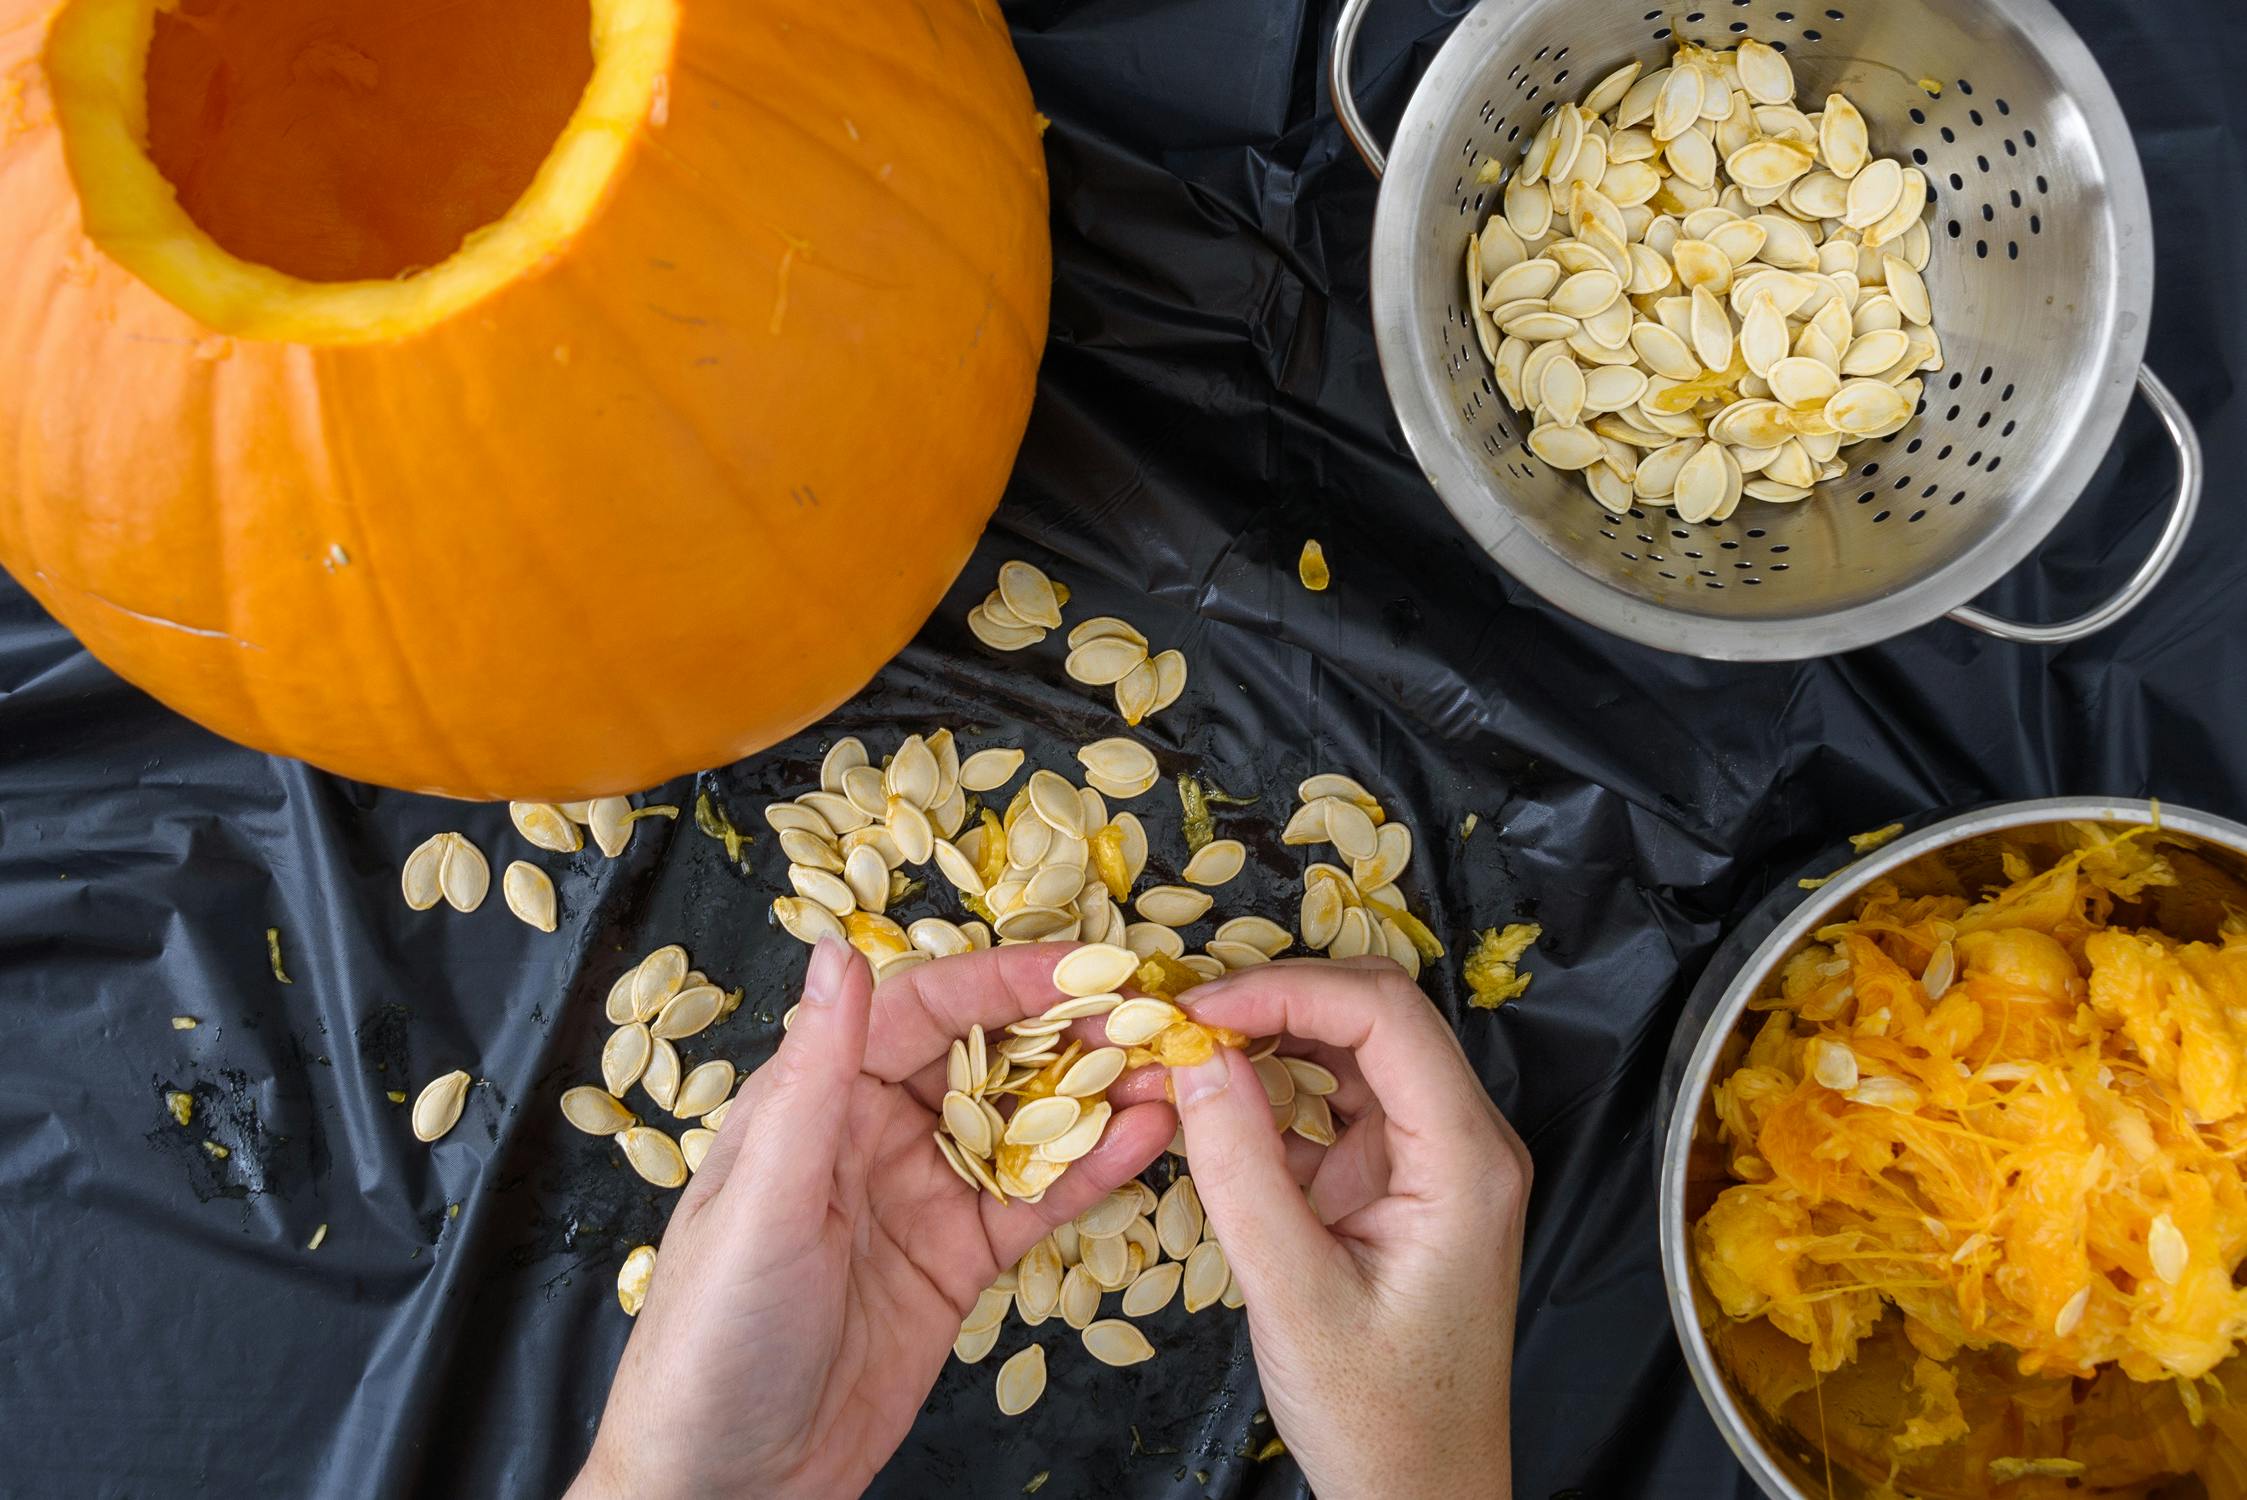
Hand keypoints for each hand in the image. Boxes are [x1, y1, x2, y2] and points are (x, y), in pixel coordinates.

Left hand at [567, 938, 1176, 1499]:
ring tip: (1173, 1072)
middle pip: (987, 1055)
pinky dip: (1094, 1169)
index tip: (1086, 968)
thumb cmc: (710, 1339)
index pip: (923, 1010)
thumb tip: (840, 952)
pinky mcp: (958, 1260)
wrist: (726, 1484)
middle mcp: (872, 1131)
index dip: (1006, 981)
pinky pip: (1035, 1200)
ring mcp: (922, 1194)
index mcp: (815, 1097)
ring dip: (1096, 1095)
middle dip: (1071, 1031)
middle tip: (1154, 1017)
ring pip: (1024, 1123)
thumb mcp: (764, 1199)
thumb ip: (813, 1076)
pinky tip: (1148, 1139)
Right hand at [1164, 957, 1530, 1499]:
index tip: (1197, 1008)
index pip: (1385, 1015)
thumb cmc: (1380, 1418)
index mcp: (1467, 1161)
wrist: (1420, 1494)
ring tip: (1184, 1049)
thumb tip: (1195, 1057)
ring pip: (1350, 1049)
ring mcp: (1432, 1158)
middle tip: (1177, 1017)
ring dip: (1267, 1037)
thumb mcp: (1294, 1296)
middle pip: (1373, 1014)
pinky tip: (1212, 1100)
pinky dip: (1270, 1090)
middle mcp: (1464, 1141)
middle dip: (1272, 999)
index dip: (1285, 989)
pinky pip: (1335, 1102)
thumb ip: (1242, 1170)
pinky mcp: (1398, 1181)